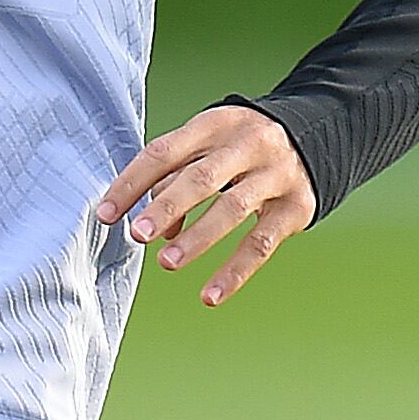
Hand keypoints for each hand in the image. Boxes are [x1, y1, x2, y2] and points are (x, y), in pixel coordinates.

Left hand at [93, 104, 318, 306]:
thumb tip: (158, 230)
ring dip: (197, 238)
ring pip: (232, 209)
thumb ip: (175, 180)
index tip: (105, 214)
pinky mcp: (296, 208)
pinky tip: (209, 295)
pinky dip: (234, 271)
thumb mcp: (207, 146)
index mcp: (214, 124)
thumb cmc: (238, 146)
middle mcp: (247, 145)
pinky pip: (261, 243)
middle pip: (201, 178)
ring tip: (166, 262)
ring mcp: (275, 176)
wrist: (313, 137)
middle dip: (166, 207)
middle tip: (137, 233)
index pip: (164, 153)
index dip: (131, 183)